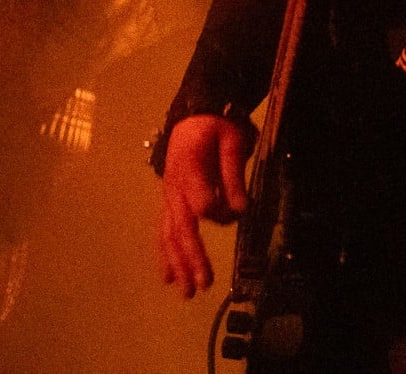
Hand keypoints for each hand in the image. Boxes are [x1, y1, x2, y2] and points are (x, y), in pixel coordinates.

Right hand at [158, 114, 252, 298]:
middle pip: (181, 227)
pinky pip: (164, 231)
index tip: (236, 210)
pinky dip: (166, 255)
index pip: (200, 201)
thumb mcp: (232, 140)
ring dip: (178, 264)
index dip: (217, 209)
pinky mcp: (170, 201)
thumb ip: (233, 174)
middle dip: (192, 258)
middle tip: (203, 284)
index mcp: (189, 168)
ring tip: (186, 292)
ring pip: (169, 234)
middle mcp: (174, 187)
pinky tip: (168, 278)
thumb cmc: (217, 125)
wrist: (195, 113)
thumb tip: (241, 209)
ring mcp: (169, 196)